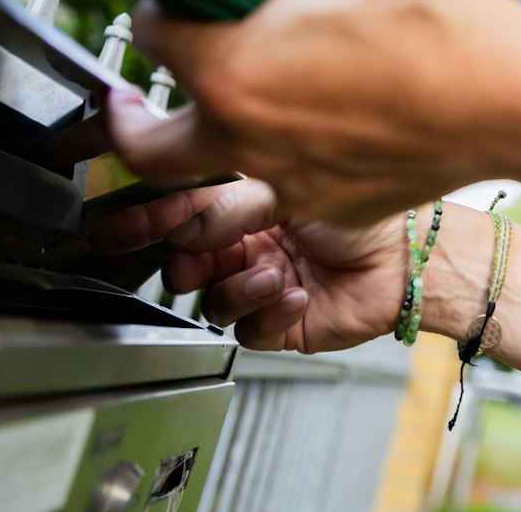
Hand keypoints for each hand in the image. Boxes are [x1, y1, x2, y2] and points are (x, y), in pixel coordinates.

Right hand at [89, 178, 408, 350]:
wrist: (409, 261)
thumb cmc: (364, 213)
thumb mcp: (288, 189)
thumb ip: (229, 202)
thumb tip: (181, 216)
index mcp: (243, 205)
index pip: (178, 211)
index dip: (143, 221)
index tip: (111, 228)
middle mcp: (247, 244)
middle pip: (184, 261)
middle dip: (190, 259)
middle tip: (207, 253)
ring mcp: (259, 284)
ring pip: (211, 299)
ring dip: (239, 285)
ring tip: (274, 270)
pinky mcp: (277, 324)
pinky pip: (247, 330)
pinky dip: (269, 311)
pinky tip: (297, 292)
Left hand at [107, 0, 520, 225]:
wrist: (517, 99)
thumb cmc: (439, 26)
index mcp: (232, 74)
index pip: (153, 41)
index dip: (154, 11)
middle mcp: (248, 140)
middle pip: (152, 148)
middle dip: (129, 123)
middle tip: (127, 101)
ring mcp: (294, 182)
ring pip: (224, 167)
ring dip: (216, 131)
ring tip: (241, 92)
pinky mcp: (342, 203)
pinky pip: (290, 183)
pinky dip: (286, 151)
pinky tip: (321, 112)